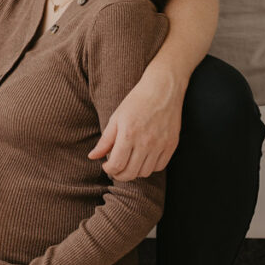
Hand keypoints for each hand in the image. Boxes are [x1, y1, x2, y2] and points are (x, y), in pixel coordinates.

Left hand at [88, 66, 183, 180]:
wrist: (162, 89)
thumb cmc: (136, 102)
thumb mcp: (116, 118)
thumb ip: (105, 140)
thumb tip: (92, 157)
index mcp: (128, 134)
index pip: (116, 165)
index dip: (109, 169)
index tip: (106, 165)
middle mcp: (145, 142)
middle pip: (130, 173)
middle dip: (120, 174)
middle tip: (116, 168)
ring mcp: (160, 145)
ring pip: (145, 173)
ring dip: (135, 171)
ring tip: (130, 161)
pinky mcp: (171, 145)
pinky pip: (159, 167)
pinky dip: (150, 167)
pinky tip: (144, 158)